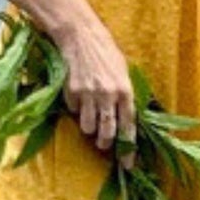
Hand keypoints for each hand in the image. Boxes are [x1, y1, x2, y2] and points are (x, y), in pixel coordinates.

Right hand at [57, 10, 137, 155]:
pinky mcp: (71, 92)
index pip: (129, 126)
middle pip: (107, 132)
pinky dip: (75, 110)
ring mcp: (88, 94)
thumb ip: (125, 94)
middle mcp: (108, 95)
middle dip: (105, 143)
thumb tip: (125, 119)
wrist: (80, 35)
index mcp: (125, 90)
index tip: (128, 164)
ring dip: (89, 128)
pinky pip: (73, 112)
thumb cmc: (105, 51)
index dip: (128, 148)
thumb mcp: (122, 71)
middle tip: (104, 144)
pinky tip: (78, 97)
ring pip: (88, 127)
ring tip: (89, 119)